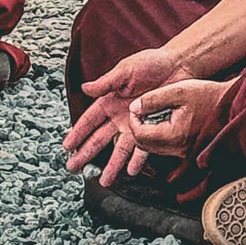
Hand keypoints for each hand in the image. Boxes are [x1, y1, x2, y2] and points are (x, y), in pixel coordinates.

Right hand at [63, 47, 189, 186]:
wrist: (178, 66)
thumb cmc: (151, 63)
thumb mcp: (126, 70)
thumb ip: (106, 82)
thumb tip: (84, 88)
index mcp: (110, 99)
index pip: (90, 119)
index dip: (78, 132)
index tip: (67, 146)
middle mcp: (120, 115)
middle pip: (100, 138)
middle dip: (86, 153)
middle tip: (74, 167)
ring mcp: (136, 124)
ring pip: (120, 149)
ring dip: (112, 165)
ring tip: (104, 181)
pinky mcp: (152, 128)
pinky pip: (143, 148)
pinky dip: (138, 160)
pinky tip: (132, 171)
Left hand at [128, 78, 231, 161]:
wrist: (230, 105)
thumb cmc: (207, 96)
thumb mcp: (178, 90)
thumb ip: (153, 99)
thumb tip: (134, 107)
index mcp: (175, 135)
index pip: (140, 136)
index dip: (133, 121)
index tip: (136, 107)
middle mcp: (178, 149)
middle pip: (144, 145)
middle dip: (138, 127)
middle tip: (143, 110)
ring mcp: (182, 153)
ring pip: (153, 148)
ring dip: (148, 131)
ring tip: (157, 112)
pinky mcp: (186, 151)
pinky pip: (164, 147)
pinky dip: (159, 134)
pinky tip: (166, 119)